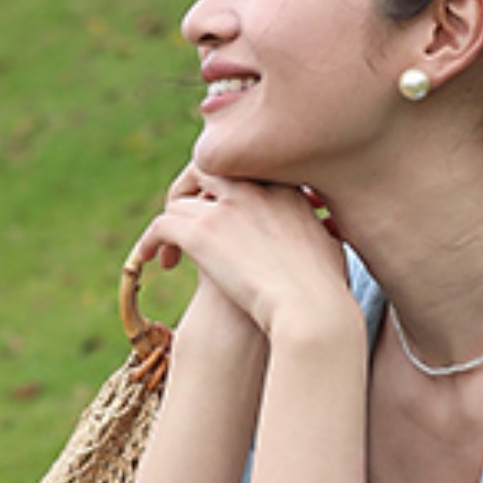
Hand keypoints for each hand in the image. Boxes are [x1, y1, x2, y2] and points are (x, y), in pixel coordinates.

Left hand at [128, 167, 352, 347]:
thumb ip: (323, 233)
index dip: (226, 193)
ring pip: (179, 202)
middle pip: (206, 170)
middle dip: (191, 194)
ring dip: (170, 227)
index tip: (223, 219)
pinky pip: (160, 226)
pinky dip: (150, 242)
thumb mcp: (332, 250)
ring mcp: (226, 208)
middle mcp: (254, 188)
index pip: (242, 170)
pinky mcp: (201, 233)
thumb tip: (327, 231)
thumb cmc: (328, 294)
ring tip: (171, 256)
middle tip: (188, 226)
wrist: (313, 313)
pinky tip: (149, 262)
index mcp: (286, 187)